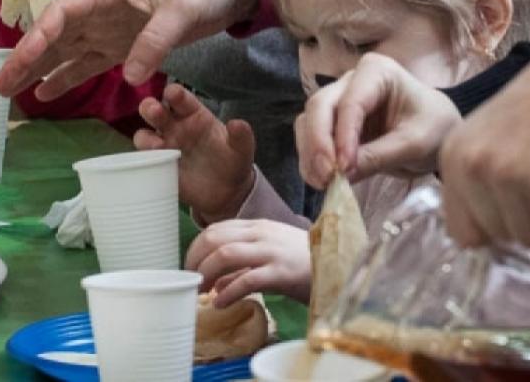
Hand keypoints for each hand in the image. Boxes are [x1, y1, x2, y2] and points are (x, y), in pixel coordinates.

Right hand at [0, 0, 257, 99]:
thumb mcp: (184, 8)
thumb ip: (155, 40)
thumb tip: (130, 77)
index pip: (64, 11)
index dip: (40, 35)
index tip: (22, 58)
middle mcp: (102, 6)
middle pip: (56, 33)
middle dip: (26, 58)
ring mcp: (112, 26)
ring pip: (66, 50)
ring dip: (39, 70)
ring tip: (10, 94)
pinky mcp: (126, 43)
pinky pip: (89, 62)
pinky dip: (68, 77)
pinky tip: (46, 94)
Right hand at [133, 83, 256, 220]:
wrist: (227, 192)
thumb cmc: (233, 161)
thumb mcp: (242, 149)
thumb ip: (241, 135)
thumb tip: (237, 123)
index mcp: (195, 115)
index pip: (181, 98)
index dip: (175, 93)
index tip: (172, 93)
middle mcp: (176, 126)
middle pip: (156, 110)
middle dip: (150, 108)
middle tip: (154, 111)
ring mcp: (165, 146)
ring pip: (144, 134)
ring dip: (146, 137)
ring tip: (158, 145)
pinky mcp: (159, 167)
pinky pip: (144, 159)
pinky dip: (144, 159)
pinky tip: (153, 163)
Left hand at [185, 219, 311, 306]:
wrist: (339, 266)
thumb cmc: (303, 262)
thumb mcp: (270, 253)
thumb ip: (243, 262)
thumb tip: (215, 280)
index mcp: (257, 226)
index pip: (215, 229)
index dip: (196, 248)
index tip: (190, 267)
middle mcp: (261, 234)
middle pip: (214, 239)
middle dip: (195, 260)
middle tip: (190, 280)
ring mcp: (271, 251)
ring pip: (225, 254)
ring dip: (206, 273)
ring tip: (200, 290)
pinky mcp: (280, 272)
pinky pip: (246, 280)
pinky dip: (227, 293)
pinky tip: (220, 303)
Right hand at [295, 54, 460, 189]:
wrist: (438, 133)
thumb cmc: (434, 129)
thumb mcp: (414, 144)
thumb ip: (379, 156)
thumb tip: (343, 175)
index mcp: (377, 72)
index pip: (350, 102)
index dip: (342, 136)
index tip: (344, 168)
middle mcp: (350, 80)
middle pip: (319, 106)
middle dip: (318, 143)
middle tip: (326, 177)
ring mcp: (338, 99)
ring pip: (309, 122)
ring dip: (311, 154)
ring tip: (324, 183)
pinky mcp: (332, 122)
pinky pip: (311, 137)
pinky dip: (312, 160)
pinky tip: (323, 181)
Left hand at [439, 5, 529, 248]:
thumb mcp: (491, 139)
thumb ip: (479, 179)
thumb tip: (484, 237)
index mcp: (453, 155)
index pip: (460, 230)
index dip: (492, 230)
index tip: (516, 216)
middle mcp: (472, 166)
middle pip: (493, 237)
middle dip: (523, 228)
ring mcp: (506, 176)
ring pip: (525, 238)